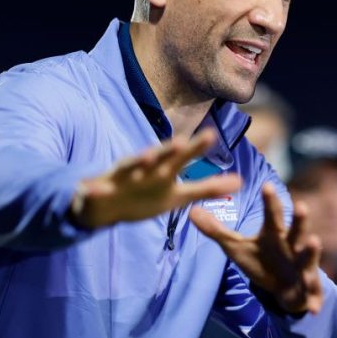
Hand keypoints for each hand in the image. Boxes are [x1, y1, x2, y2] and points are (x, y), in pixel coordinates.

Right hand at [69, 129, 240, 227]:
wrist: (107, 203)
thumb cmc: (146, 195)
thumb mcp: (178, 195)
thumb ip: (207, 188)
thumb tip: (241, 182)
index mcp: (162, 170)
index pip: (181, 157)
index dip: (195, 148)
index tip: (212, 134)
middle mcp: (144, 169)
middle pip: (158, 157)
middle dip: (168, 150)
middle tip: (180, 142)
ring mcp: (122, 178)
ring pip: (130, 168)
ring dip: (137, 162)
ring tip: (147, 156)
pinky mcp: (102, 190)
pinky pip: (98, 191)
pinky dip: (97, 190)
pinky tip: (96, 189)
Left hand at [189, 183, 322, 314]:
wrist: (283, 288)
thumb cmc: (261, 260)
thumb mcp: (236, 246)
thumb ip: (216, 230)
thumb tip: (191, 210)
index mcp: (275, 234)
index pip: (272, 214)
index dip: (270, 200)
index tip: (267, 185)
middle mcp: (292, 246)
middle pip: (296, 230)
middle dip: (299, 220)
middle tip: (301, 206)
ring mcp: (302, 266)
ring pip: (308, 257)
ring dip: (311, 251)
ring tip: (314, 241)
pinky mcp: (307, 289)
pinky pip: (312, 295)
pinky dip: (314, 301)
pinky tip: (315, 308)